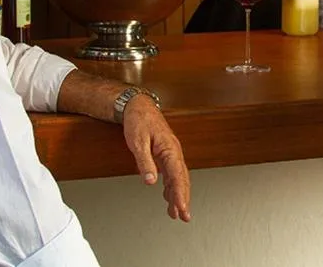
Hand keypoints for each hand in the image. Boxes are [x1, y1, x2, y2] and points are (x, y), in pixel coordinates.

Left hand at [122, 95, 190, 221]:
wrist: (138, 107)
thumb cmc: (139, 120)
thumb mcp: (137, 141)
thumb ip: (145, 162)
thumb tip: (150, 181)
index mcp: (169, 148)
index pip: (177, 175)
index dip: (180, 194)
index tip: (181, 208)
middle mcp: (173, 151)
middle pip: (182, 179)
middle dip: (184, 199)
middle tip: (184, 216)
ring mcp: (170, 153)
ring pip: (178, 178)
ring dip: (178, 195)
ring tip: (177, 213)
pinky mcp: (165, 154)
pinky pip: (172, 174)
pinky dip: (172, 187)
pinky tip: (169, 197)